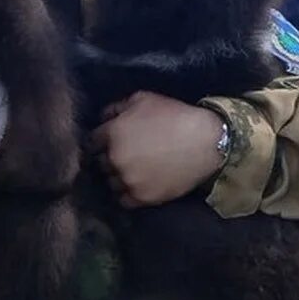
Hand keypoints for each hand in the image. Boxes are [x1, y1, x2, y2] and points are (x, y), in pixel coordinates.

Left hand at [89, 91, 224, 207]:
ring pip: (111, 182)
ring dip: (117, 176)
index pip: (92, 141)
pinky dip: (127, 193)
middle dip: (109, 157)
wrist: (206, 142)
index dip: (100, 140)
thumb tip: (103, 117)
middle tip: (123, 155)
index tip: (107, 142)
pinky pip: (124, 200)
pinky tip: (137, 185)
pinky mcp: (142, 197)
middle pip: (101, 162)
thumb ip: (117, 107)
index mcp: (112, 133)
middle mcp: (115, 158)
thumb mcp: (143, 99)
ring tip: (132, 171)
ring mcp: (128, 180)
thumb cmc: (175, 115)